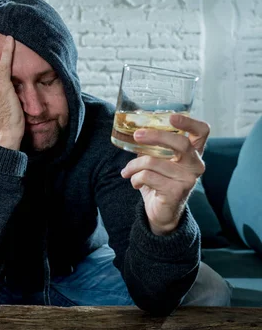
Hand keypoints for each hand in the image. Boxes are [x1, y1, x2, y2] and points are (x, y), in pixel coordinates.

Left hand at [120, 114, 210, 234]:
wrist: (161, 211)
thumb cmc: (159, 180)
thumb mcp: (157, 160)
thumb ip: (153, 146)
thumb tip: (136, 130)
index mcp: (193, 152)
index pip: (202, 132)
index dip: (189, 122)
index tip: (172, 117)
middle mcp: (196, 164)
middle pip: (180, 143)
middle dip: (154, 136)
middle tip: (137, 135)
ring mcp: (188, 179)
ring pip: (153, 161)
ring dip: (133, 166)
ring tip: (127, 171)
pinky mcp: (176, 191)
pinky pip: (147, 176)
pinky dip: (135, 178)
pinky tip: (135, 183)